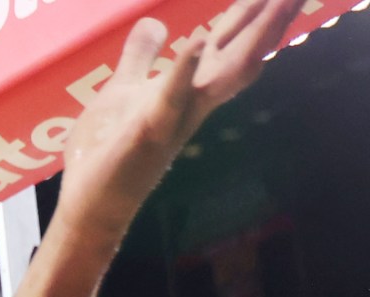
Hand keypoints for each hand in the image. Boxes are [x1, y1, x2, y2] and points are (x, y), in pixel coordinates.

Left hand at [51, 0, 299, 240]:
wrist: (91, 203)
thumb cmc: (107, 149)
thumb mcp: (124, 89)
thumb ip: (141, 57)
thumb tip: (154, 23)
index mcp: (189, 87)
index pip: (229, 43)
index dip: (254, 13)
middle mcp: (193, 101)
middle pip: (242, 53)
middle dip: (271, 20)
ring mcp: (176, 117)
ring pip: (226, 75)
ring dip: (253, 39)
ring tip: (278, 2)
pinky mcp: (148, 133)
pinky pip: (170, 100)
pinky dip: (182, 72)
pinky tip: (192, 45)